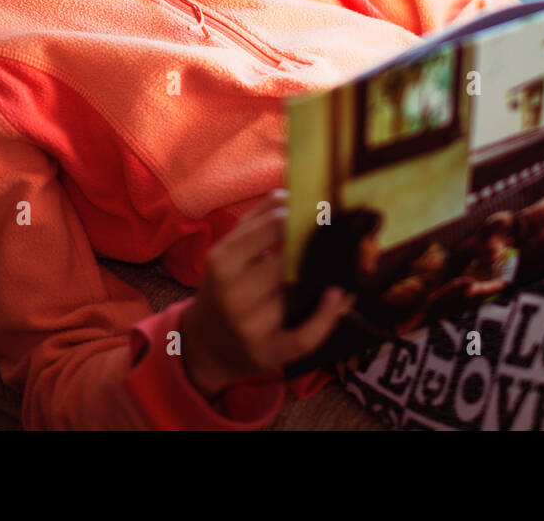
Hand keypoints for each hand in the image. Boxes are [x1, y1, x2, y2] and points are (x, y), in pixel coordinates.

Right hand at [179, 187, 355, 398]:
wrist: (206, 344)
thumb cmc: (224, 287)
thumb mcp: (228, 252)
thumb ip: (256, 219)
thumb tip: (288, 190)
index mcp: (222, 262)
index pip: (269, 229)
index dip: (294, 218)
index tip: (313, 208)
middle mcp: (233, 294)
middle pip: (285, 263)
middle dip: (306, 251)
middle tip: (331, 236)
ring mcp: (250, 327)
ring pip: (296, 294)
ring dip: (319, 279)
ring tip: (336, 263)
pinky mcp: (269, 353)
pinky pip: (303, 337)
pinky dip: (324, 318)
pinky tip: (338, 296)